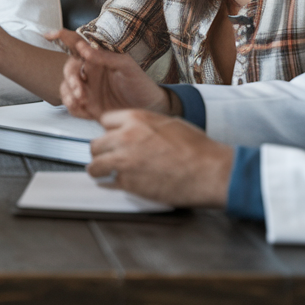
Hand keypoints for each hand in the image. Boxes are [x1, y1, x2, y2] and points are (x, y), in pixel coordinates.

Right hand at [53, 30, 170, 118]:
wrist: (150, 109)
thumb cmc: (141, 84)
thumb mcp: (127, 67)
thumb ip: (105, 57)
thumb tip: (84, 49)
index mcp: (98, 58)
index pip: (76, 44)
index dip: (63, 37)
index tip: (50, 34)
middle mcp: (90, 72)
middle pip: (69, 68)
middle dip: (70, 78)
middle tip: (81, 89)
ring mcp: (88, 89)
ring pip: (66, 87)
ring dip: (70, 94)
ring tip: (83, 101)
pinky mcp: (88, 106)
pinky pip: (71, 105)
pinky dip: (73, 107)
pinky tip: (85, 110)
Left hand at [88, 109, 232, 207]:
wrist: (209, 171)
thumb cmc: (197, 148)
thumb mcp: (169, 123)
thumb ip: (146, 126)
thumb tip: (136, 131)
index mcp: (136, 118)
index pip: (105, 121)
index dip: (109, 131)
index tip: (112, 139)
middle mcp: (126, 137)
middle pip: (95, 144)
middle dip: (101, 152)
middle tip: (107, 158)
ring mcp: (124, 161)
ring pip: (94, 165)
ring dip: (99, 169)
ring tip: (104, 173)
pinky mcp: (128, 183)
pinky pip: (107, 183)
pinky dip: (110, 185)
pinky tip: (114, 184)